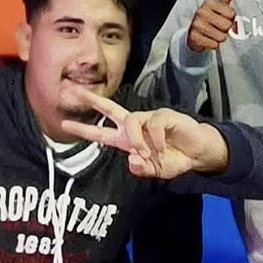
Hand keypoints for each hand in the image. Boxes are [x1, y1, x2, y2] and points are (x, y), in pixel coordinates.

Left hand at [60, 92, 229, 179]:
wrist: (198, 153)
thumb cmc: (174, 159)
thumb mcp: (156, 171)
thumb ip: (143, 169)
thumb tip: (132, 159)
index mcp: (127, 140)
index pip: (101, 133)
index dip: (83, 130)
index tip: (64, 124)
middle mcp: (135, 126)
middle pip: (110, 109)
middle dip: (92, 100)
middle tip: (74, 91)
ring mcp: (149, 119)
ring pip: (131, 121)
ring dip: (136, 139)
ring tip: (146, 153)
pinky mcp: (164, 116)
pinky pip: (154, 125)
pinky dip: (156, 140)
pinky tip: (162, 149)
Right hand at [187, 0, 238, 53]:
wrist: (194, 34)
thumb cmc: (211, 19)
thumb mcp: (218, 7)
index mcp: (209, 3)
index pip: (231, 13)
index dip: (231, 19)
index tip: (224, 18)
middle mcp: (201, 12)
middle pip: (227, 25)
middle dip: (226, 30)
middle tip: (219, 28)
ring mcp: (196, 24)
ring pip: (221, 36)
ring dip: (220, 38)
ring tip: (213, 34)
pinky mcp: (194, 37)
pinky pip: (214, 45)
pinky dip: (213, 45)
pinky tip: (208, 40)